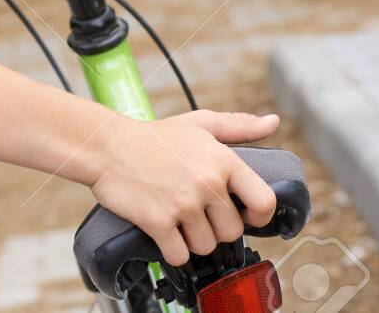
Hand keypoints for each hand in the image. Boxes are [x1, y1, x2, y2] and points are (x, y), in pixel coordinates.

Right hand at [88, 110, 279, 265]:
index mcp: (223, 161)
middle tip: (197, 213)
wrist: (106, 146)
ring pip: (206, 246)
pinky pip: (179, 254)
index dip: (259, 215)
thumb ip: (239, 126)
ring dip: (193, 240)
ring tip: (178, 220)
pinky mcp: (158, 221)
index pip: (264, 202)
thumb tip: (272, 122)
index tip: (245, 215)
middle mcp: (206, 183)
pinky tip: (164, 233)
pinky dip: (172, 250)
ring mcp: (182, 204)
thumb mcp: (199, 124)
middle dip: (216, 227)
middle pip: (232, 231)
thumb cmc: (154, 137)